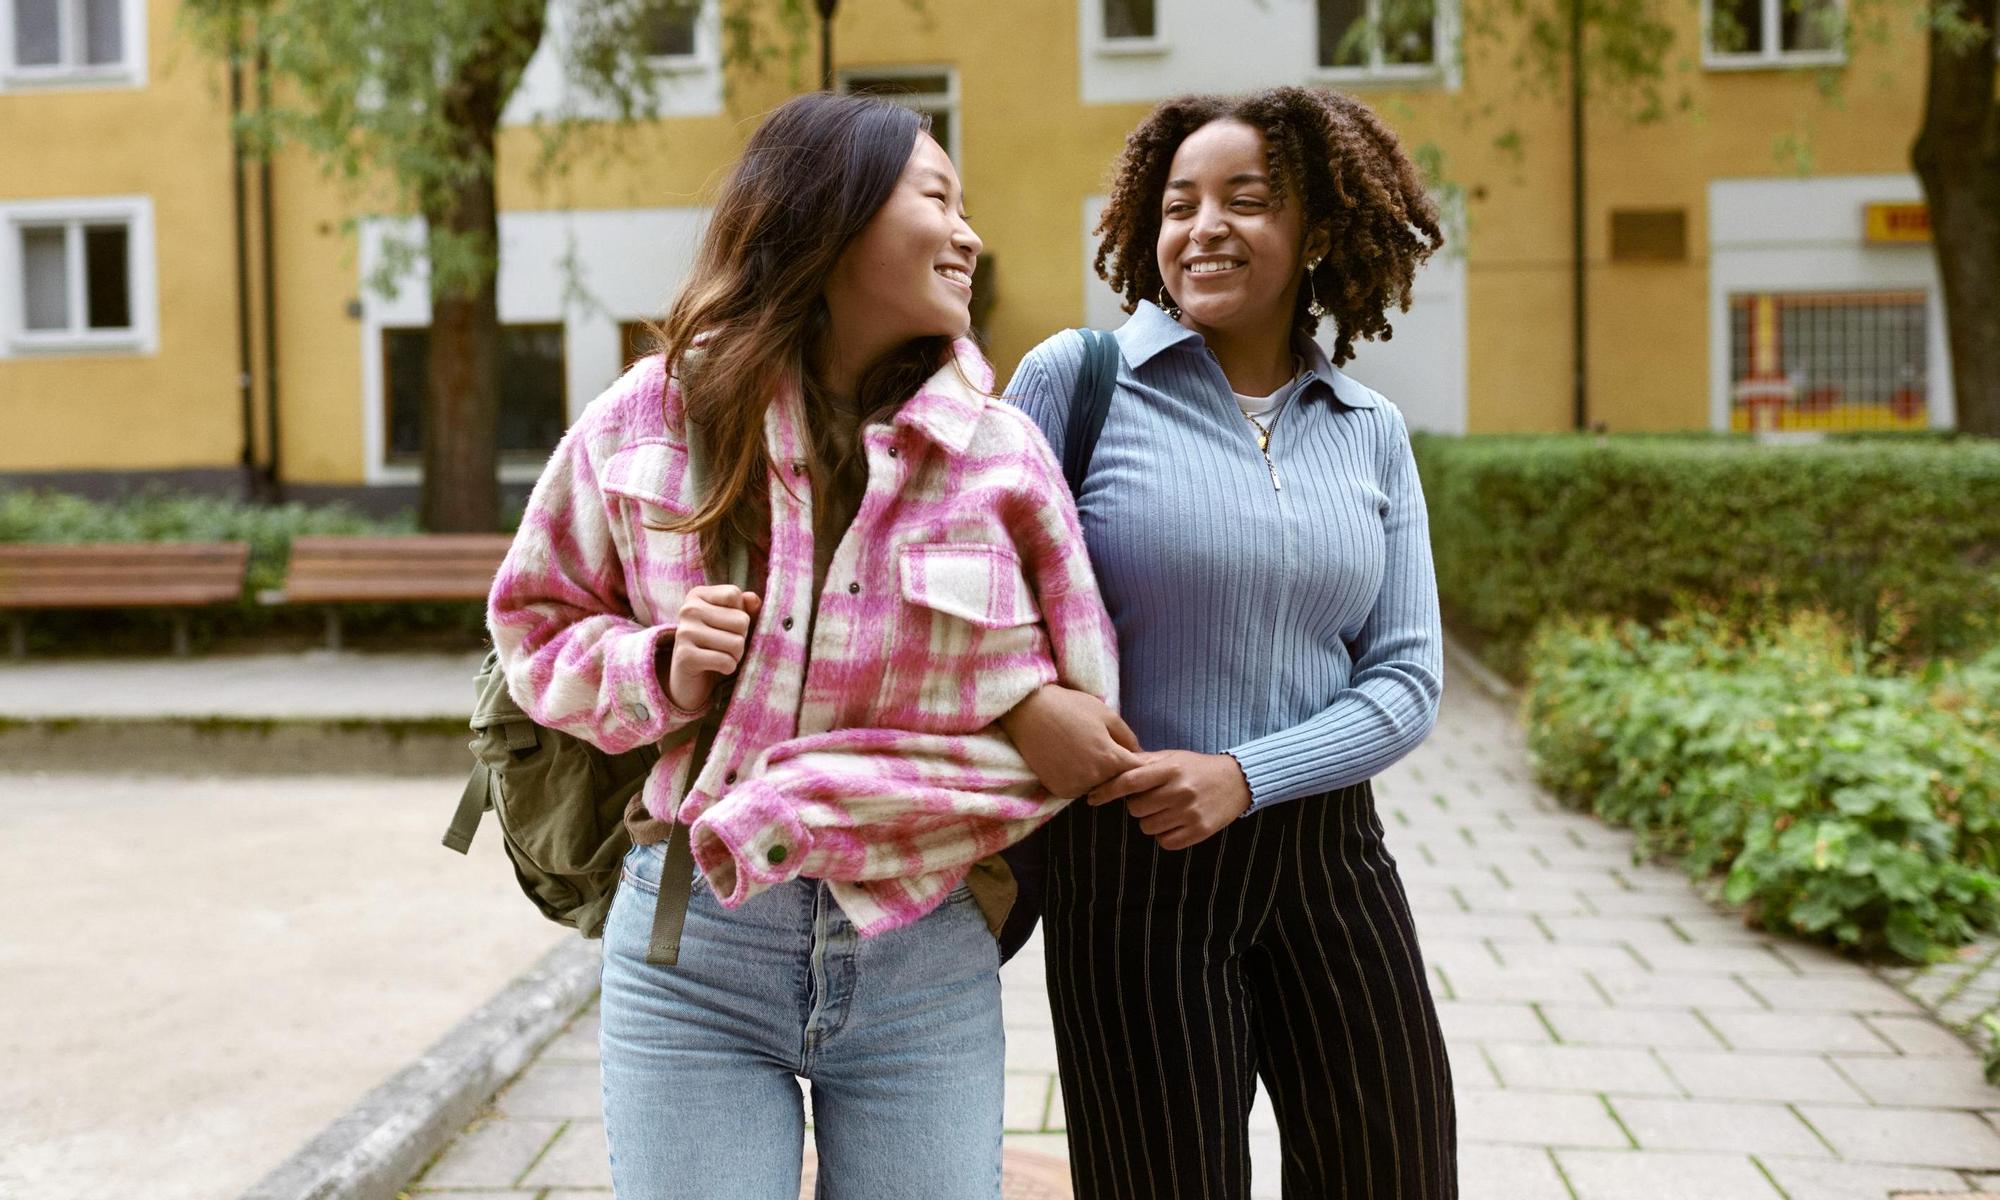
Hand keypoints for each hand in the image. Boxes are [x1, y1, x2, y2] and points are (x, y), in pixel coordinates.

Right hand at [666, 585, 761, 711]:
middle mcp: (688, 609)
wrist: (690, 678)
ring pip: (737, 643)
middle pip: (741, 620)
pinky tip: (717, 667)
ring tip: (722, 655)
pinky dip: (728, 668)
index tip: (726, 625)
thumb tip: (753, 599)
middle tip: (725, 645)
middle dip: (741, 637)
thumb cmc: (717, 643)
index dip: (741, 614)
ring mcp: (684, 632)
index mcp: (697, 595)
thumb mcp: (733, 621)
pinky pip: (726, 661)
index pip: (734, 594)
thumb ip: (747, 607)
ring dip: (736, 655)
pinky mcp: (685, 656)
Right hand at [999, 683, 1143, 798]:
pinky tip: (1070, 760)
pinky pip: (1079, 789)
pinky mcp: (1059, 790)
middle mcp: (1094, 778)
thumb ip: (1127, 737)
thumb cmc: (1069, 707)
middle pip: (1117, 781)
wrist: (1028, 712)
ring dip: (1098, 777)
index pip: (1137, 771)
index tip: (1135, 755)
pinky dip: (1079, 780)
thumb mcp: (1106, 714)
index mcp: (1110, 758)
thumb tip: (1140, 754)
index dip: (1139, 763)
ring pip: (1098, 787)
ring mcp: (1075, 786)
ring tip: (1085, 752)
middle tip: (1104, 749)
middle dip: (1118, 769)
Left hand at [1091, 750, 1251, 850]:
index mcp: (1170, 769)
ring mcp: (1190, 812)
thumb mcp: (1171, 757)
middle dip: (1138, 805)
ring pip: (1148, 827)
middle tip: (1152, 798)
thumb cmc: (1195, 768)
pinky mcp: (1200, 831)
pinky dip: (1164, 835)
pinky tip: (1175, 822)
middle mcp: (1180, 790)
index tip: (1092, 797)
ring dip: (1151, 820)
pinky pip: (1165, 842)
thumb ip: (1143, 762)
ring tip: (1166, 809)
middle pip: (1135, 809)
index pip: (1129, 781)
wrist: (1236, 781)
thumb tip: (1109, 764)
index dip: (1107, 791)